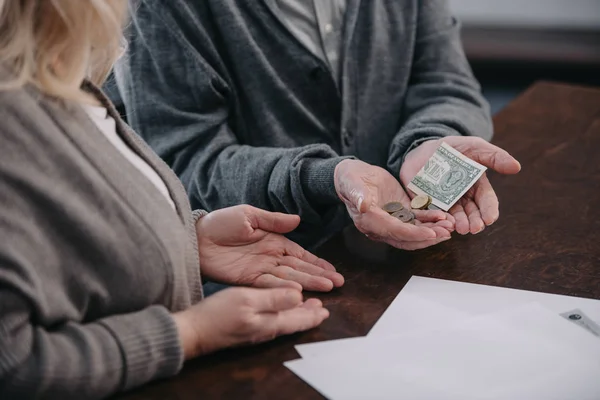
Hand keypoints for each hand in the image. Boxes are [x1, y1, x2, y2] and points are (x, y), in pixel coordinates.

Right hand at [173, 287, 328, 357]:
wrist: (193, 331)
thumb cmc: (218, 314)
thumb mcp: (249, 299)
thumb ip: (275, 298)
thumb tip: (299, 295)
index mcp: (270, 323)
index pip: (299, 319)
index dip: (313, 314)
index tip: (326, 310)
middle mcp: (265, 330)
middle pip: (292, 322)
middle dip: (308, 314)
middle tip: (321, 308)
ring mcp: (254, 331)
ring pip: (282, 322)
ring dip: (296, 314)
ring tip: (305, 308)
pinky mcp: (244, 330)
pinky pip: (271, 321)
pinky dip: (281, 313)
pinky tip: (277, 311)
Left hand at [196, 205, 343, 291]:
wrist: (196, 237)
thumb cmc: (221, 223)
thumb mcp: (249, 215)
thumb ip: (273, 220)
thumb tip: (297, 220)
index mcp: (274, 241)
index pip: (300, 254)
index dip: (317, 263)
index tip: (333, 270)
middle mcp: (270, 258)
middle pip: (299, 268)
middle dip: (319, 275)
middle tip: (338, 283)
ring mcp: (260, 270)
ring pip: (288, 278)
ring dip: (307, 283)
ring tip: (326, 288)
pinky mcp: (247, 279)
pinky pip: (268, 285)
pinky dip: (282, 289)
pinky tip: (298, 292)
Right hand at [334, 159, 454, 249]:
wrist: (353, 175)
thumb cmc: (350, 179)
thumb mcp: (352, 184)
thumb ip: (358, 195)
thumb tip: (363, 205)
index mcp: (370, 221)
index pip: (396, 232)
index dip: (414, 234)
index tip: (431, 233)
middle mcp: (382, 226)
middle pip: (408, 238)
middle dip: (428, 237)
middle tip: (447, 232)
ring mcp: (392, 220)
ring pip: (415, 231)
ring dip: (433, 230)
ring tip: (450, 225)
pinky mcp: (400, 211)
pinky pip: (417, 219)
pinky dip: (430, 219)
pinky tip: (443, 216)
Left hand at [400, 137, 520, 234]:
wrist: (424, 148)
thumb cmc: (454, 148)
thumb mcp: (474, 148)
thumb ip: (494, 157)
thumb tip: (516, 167)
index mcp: (477, 187)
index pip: (486, 202)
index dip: (489, 211)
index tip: (490, 218)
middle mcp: (462, 199)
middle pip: (471, 213)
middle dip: (474, 222)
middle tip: (475, 229)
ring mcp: (444, 203)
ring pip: (453, 217)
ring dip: (458, 224)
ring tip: (460, 228)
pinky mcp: (427, 204)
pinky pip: (432, 214)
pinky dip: (437, 219)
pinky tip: (440, 222)